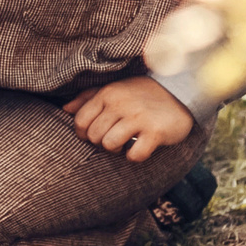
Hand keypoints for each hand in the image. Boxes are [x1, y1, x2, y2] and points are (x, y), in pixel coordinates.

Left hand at [62, 76, 193, 162]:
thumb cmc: (141, 94)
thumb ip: (88, 98)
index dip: (84, 134)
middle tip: (115, 137)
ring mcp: (138, 117)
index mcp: (107, 93)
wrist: (181, 92)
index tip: (97, 133)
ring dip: (117, 149)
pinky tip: (141, 147)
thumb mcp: (114, 89)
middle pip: (94, 136)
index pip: (80, 121)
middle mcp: (120, 104)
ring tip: (127, 142)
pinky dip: (135, 156)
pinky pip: (134, 155)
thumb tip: (64, 109)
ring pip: (109, 145)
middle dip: (101, 142)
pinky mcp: (155, 131)